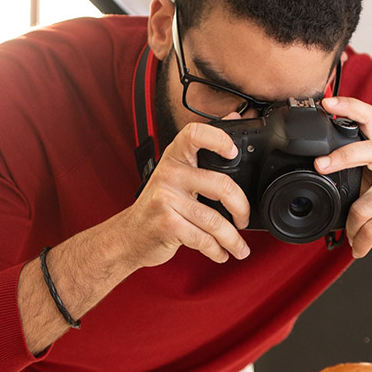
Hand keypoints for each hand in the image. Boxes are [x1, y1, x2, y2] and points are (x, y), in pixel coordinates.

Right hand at [112, 121, 252, 267]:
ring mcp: (166, 199)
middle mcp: (169, 174)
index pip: (195, 134)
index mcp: (174, 157)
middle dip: (241, 208)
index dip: (218, 138)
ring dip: (232, 239)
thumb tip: (234, 118)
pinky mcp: (167, 224)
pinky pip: (203, 239)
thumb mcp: (176, 174)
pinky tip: (220, 253)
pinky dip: (216, 250)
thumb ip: (203, 152)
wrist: (128, 236)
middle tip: (243, 218)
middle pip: (221, 185)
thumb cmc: (157, 206)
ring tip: (239, 247)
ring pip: (215, 220)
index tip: (234, 152)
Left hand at [314, 96, 371, 259]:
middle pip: (366, 150)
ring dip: (351, 228)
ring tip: (353, 236)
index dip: (348, 107)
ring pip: (362, 206)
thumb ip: (352, 177)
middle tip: (320, 166)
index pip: (368, 119)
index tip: (326, 104)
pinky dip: (361, 242)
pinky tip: (360, 247)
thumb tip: (316, 174)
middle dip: (340, 157)